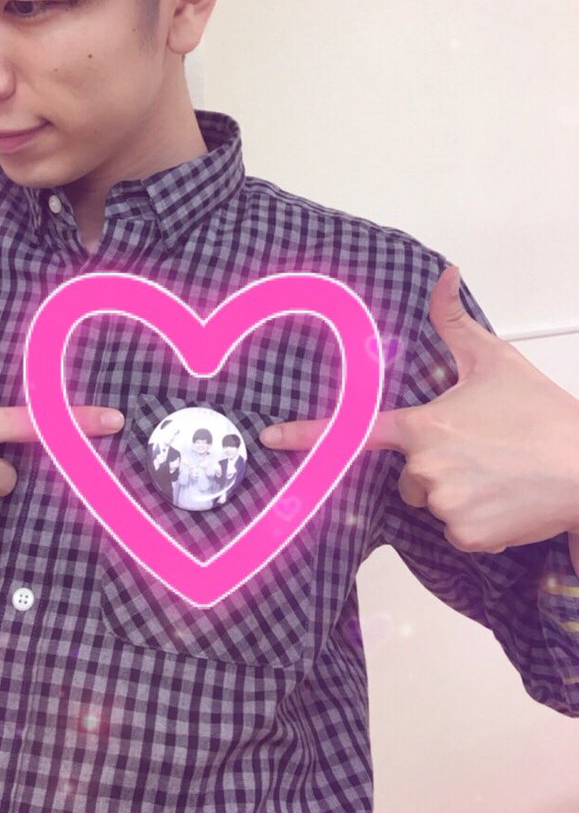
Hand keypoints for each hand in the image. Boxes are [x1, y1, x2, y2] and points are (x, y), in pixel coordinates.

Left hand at [259, 265, 578, 555]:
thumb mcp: (495, 360)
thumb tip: (444, 275)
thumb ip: (456, 321)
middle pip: (407, 473)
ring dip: (455, 491)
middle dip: (433, 464)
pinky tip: (504, 499)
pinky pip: (456, 530)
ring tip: (497, 474)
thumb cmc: (541, 413)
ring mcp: (446, 506)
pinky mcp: (468, 537)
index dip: (307, 433)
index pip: (356, 430)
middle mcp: (426, 469)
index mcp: (425, 426)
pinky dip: (476, 520)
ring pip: (431, 501)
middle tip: (480, 450)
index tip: (271, 437)